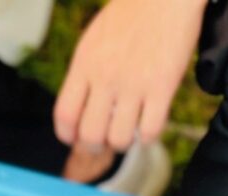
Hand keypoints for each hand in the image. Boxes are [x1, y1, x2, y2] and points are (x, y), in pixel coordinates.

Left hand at [55, 0, 204, 154]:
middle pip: (90, 135)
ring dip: (123, 142)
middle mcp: (106, 77)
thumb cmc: (130, 15)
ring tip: (129, 130)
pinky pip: (150, 131)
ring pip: (119, 139)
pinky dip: (148, 136)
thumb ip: (84, 74)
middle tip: (105, 141)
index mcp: (84, 65)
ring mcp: (134, 83)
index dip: (68, 135)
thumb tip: (76, 111)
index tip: (76, 138)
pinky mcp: (163, 86)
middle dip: (96, 146)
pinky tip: (150, 122)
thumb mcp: (94, 40)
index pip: (64, 115)